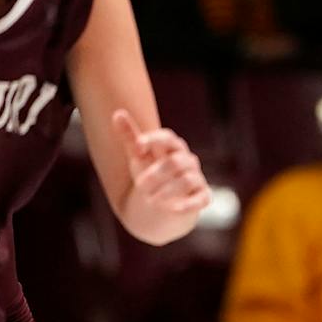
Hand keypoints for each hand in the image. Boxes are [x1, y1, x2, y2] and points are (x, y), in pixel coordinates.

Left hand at [111, 109, 209, 242]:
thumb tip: (117, 113)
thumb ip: (130, 136)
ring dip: (168, 191)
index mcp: (173, 147)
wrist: (163, 203)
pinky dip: (188, 204)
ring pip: (187, 180)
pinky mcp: (203, 196)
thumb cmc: (151, 174)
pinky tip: (173, 209)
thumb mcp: (139, 156)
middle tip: (140, 186)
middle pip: (175, 162)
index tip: (137, 148)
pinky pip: (201, 199)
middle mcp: (188, 161)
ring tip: (151, 200)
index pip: (167, 138)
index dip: (153, 140)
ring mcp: (197, 178)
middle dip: (156, 174)